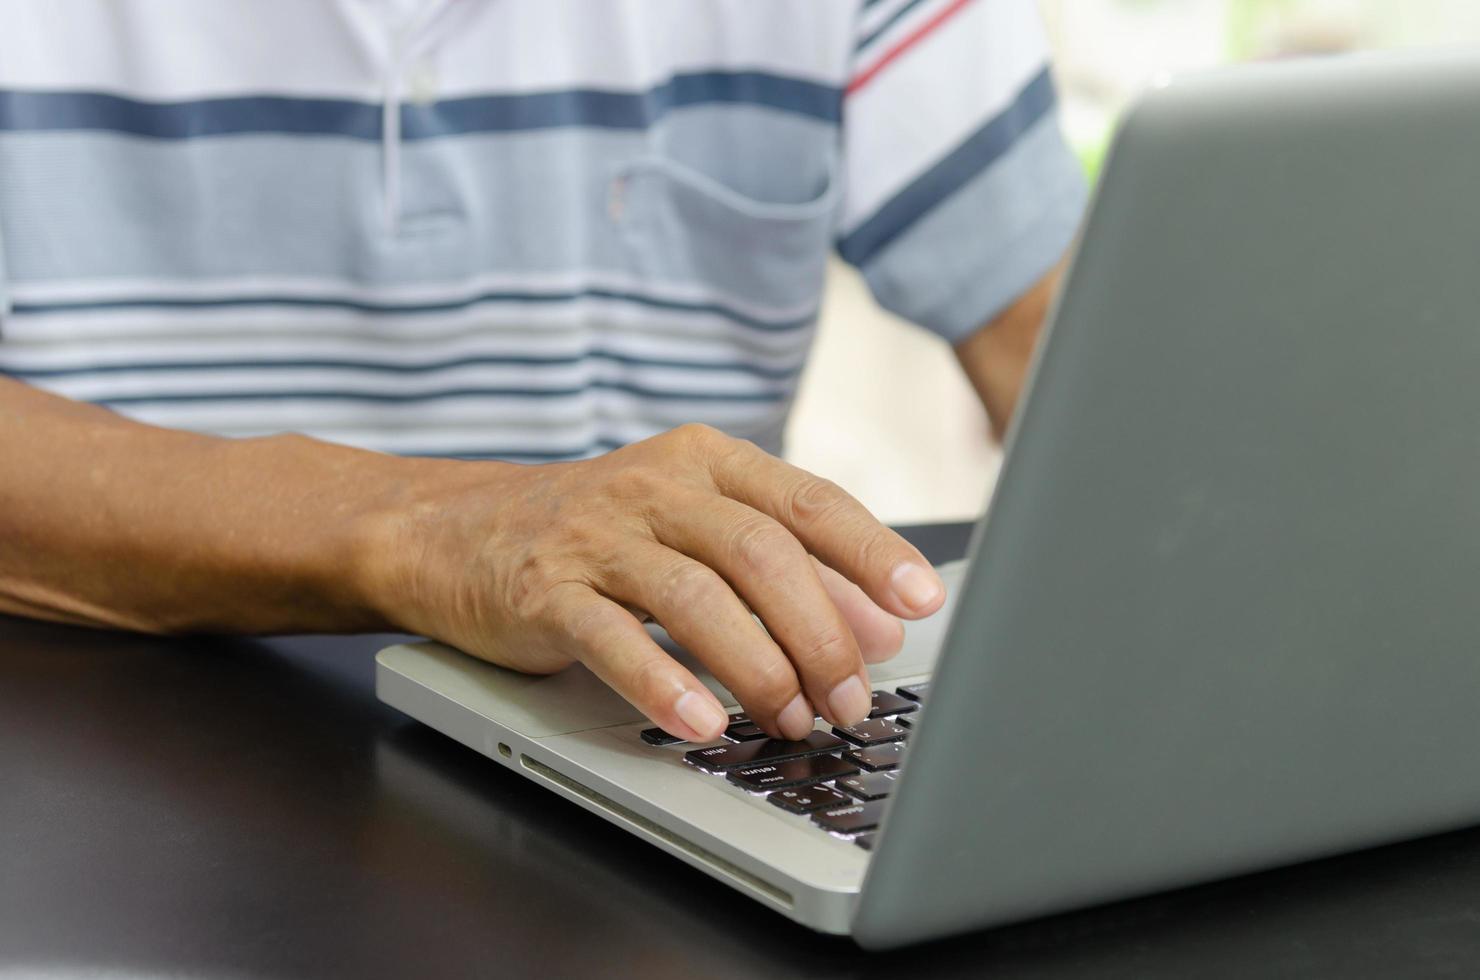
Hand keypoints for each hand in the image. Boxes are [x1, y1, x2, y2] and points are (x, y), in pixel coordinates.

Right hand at [371, 424, 946, 741]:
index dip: (872, 553)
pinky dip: (663, 684)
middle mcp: (657, 487)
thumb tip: (877, 625)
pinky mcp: (544, 588)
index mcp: (706, 462)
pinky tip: (702, 722)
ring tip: (793, 718)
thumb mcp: (693, 532)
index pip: (807, 501)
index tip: (920, 603)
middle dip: (821, 634)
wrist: (454, 529)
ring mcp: (597, 535)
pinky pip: (613, 638)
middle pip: (762, 553)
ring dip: (759, 667)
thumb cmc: (594, 535)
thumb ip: (786, 569)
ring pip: (698, 596)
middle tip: (851, 698)